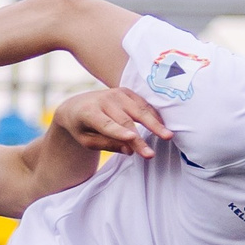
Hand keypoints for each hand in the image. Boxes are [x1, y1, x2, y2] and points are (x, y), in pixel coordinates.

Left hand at [50, 86, 169, 159]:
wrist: (76, 105)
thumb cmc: (81, 127)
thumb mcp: (87, 140)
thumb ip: (106, 144)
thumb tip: (129, 150)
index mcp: (89, 112)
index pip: (106, 124)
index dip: (120, 132)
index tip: (132, 139)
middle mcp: (104, 100)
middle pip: (126, 121)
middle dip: (141, 138)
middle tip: (153, 152)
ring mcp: (116, 93)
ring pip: (138, 110)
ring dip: (154, 123)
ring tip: (168, 135)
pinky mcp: (126, 91)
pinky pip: (142, 104)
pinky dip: (153, 115)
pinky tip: (162, 126)